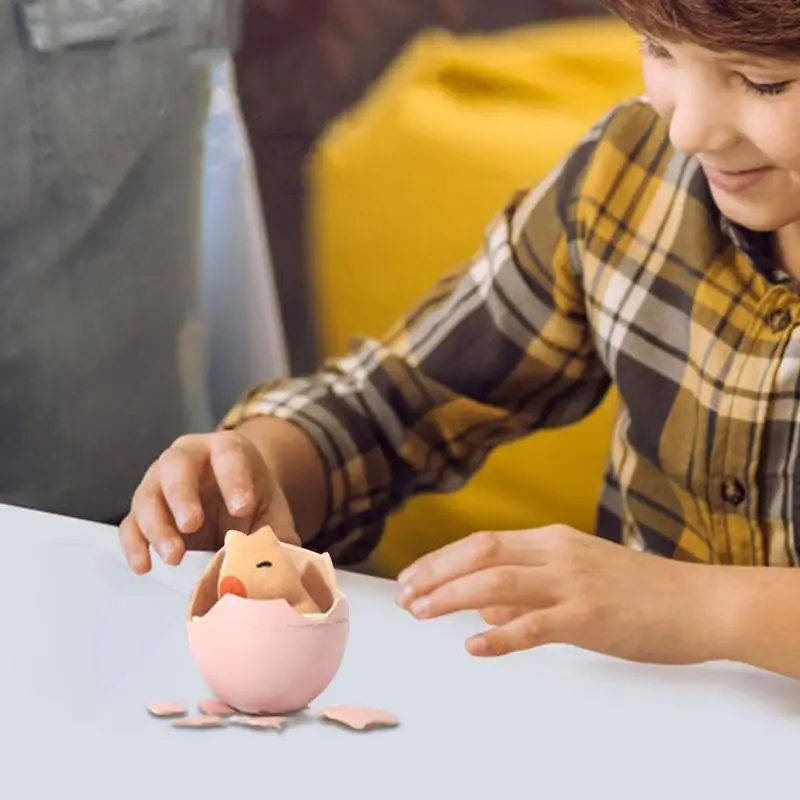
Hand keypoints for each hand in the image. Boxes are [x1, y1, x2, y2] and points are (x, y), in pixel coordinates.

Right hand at [118, 431, 299, 574]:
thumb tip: (284, 561)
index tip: (242, 508)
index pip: (228, 455)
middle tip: (191, 524)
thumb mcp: (271, 510)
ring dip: (157, 526)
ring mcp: (160, 481)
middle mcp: (188, 457)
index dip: (234, 480)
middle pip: (177, 466)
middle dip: (182, 495)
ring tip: (174, 556)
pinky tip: (145, 566)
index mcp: (227, 449)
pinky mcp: (143, 510)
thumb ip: (278, 532)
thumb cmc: (250, 500)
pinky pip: (131, 524)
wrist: (229, 499)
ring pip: (148, 496)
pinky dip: (135, 544)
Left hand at [395, 526, 726, 663]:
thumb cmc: (637, 591)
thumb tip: (480, 605)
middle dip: (435, 573)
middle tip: (404, 595)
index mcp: (552, 539)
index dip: (441, 559)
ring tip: (421, 613)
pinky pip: (535, 625)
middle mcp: (557, 553)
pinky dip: (500, 635)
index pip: (482, 542)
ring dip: (451, 596)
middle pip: (480, 554)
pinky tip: (474, 645)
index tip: (412, 577)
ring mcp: (573, 582)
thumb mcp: (577, 576)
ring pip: (497, 582)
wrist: (698, 602)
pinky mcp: (590, 616)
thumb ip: (528, 588)